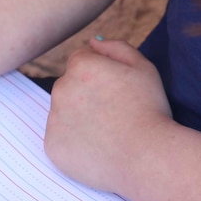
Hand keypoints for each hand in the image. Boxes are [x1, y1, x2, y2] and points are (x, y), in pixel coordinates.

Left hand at [45, 37, 173, 194]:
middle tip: (112, 114)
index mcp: (81, 66)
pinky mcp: (51, 146)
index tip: (115, 92)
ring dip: (78, 118)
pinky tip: (96, 147)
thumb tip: (92, 42)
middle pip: (68, 86)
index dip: (100, 75)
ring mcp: (53, 119)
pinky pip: (60, 138)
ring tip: (106, 132)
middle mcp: (60, 89)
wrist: (147, 158)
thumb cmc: (150, 111)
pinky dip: (74, 142)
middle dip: (85, 95)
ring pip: (62, 112)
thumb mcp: (143, 67)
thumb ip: (115, 47)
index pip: (80, 60)